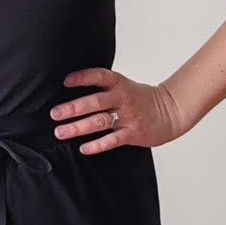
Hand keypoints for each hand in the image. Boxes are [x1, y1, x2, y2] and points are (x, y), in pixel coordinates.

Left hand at [50, 67, 185, 153]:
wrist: (171, 111)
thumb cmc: (141, 99)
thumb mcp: (124, 86)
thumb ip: (103, 88)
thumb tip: (71, 92)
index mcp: (120, 84)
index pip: (99, 76)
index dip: (83, 78)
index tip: (65, 82)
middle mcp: (123, 98)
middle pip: (95, 102)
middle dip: (73, 108)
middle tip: (54, 114)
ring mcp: (128, 116)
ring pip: (100, 121)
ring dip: (78, 127)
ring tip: (60, 132)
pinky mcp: (133, 133)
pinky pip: (113, 140)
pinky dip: (98, 145)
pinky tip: (84, 148)